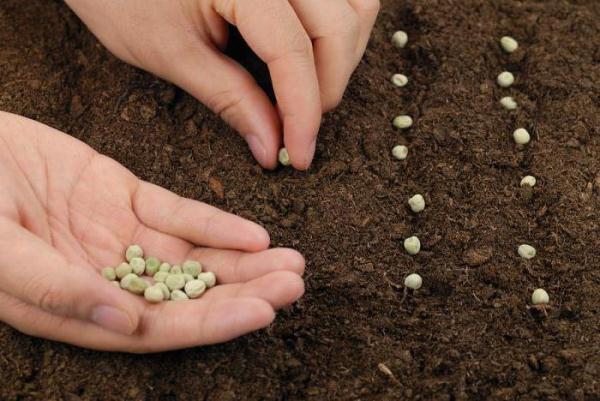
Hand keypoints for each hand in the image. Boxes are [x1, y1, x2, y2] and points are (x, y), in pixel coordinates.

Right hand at [0, 112, 304, 351]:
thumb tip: (125, 322)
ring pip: (195, 256)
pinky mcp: (125, 196)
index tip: (262, 313)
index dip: (212, 322)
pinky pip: (178, 212)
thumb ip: (57, 289)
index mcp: (79, 310)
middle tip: (295, 283)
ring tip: (292, 261)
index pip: (158, 327)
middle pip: (189, 295)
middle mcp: (109, 279)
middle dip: (245, 291)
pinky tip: (253, 233)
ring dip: (244, 260)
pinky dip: (215, 223)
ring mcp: (120, 237)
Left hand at [65, 0, 379, 169]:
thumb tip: (271, 145)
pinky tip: (316, 51)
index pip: (293, 52)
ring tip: (311, 88)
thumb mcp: (170, 53)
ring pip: (356, 4)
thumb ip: (229, 98)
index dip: (303, 112)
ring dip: (344, 53)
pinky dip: (341, 27)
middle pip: (339, 26)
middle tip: (301, 127)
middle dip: (329, 86)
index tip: (301, 155)